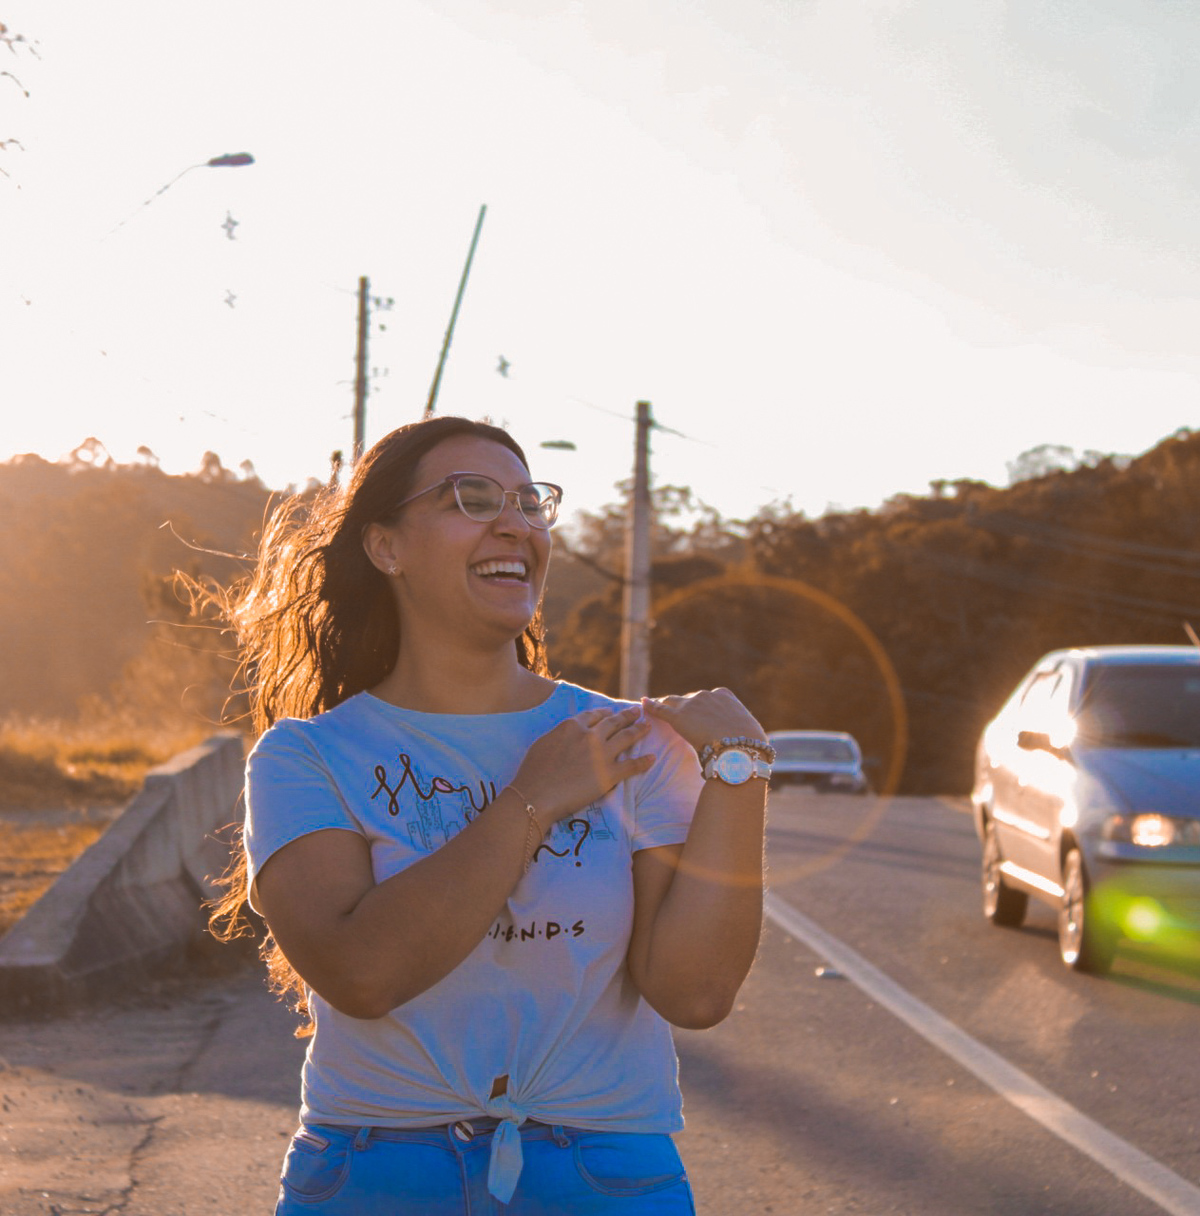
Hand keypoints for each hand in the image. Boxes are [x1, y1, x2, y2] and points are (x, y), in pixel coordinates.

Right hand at [511, 706, 654, 826]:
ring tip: (648, 726)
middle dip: (627, 716)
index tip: (612, 712)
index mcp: (572, 726)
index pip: (594, 715)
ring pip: (627, 738)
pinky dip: (644, 762)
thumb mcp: (544, 742)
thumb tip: (568, 733)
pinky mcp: (609, 774)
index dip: (606, 713)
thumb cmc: (533, 772)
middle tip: (637, 712)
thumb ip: (560, 734)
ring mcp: (602, 754)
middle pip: (614, 722)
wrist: (536, 795)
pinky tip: (652, 758)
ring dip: (640, 730)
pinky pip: (632, 766)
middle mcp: (590, 735)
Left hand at [641, 688, 764, 755]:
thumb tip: (749, 739)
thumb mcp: (750, 730)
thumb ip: (741, 728)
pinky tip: (643, 704)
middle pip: (689, 700)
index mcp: (724, 695)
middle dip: (684, 708)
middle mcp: (707, 695)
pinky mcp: (678, 717)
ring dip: (666, 706)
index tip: (697, 713)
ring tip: (656, 709)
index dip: (700, 707)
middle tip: (678, 719)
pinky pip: (660, 709)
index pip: (707, 698)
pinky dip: (650, 706)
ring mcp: (691, 705)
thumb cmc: (750, 744)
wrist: (741, 749)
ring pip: (673, 703)